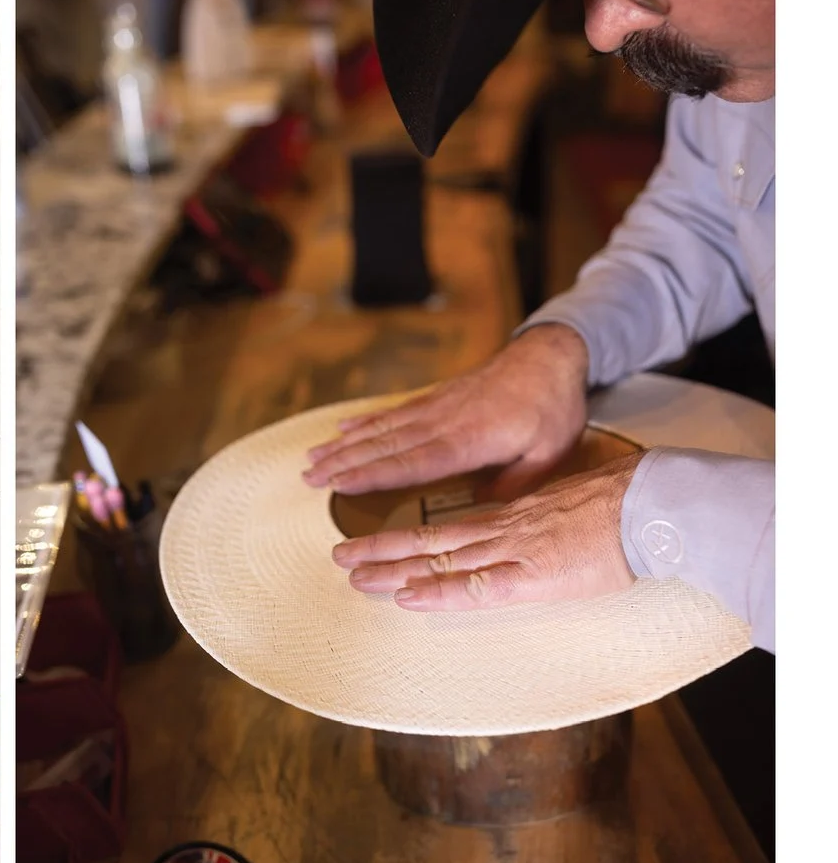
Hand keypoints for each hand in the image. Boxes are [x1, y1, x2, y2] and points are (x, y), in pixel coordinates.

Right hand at [302, 324, 592, 497]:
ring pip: (381, 428)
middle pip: (384, 445)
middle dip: (343, 461)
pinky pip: (393, 412)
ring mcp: (435, 407)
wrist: (550, 356)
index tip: (340, 484)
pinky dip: (364, 422)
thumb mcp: (549, 452)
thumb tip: (481, 505)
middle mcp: (443, 422)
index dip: (374, 475)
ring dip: (344, 444)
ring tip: (312, 458)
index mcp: (469, 440)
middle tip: (308, 476)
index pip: (412, 462)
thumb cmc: (552, 407)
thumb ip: (515, 482)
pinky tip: (342, 430)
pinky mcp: (435, 398)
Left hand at [331, 453, 638, 609]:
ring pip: (441, 561)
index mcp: (516, 517)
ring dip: (393, 570)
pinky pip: (476, 587)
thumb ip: (544, 522)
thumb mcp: (573, 508)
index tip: (378, 544)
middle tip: (340, 556)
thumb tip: (533, 534)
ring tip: (353, 575)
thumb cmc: (628, 506)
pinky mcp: (533, 576)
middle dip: (382, 549)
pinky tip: (406, 597)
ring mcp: (514, 552)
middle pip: (431, 541)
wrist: (656, 504)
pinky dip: (439, 593)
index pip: (452, 530)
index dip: (411, 540)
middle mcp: (505, 532)